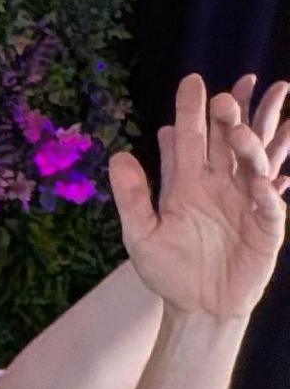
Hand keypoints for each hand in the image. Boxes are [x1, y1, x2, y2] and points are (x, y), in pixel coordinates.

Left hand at [113, 73, 286, 321]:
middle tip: (222, 93)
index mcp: (187, 184)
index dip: (191, 112)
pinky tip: (262, 180)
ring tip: (240, 129)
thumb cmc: (169, 271)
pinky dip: (267, 190)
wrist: (198, 307)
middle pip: (225, 141)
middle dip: (227, 116)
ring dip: (250, 144)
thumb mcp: (141, 235)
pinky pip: (270, 201)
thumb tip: (118, 155)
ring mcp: (246, 201)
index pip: (189, 140)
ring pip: (252, 162)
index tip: (192, 81)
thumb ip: (132, 196)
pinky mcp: (266, 224)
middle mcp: (219, 185)